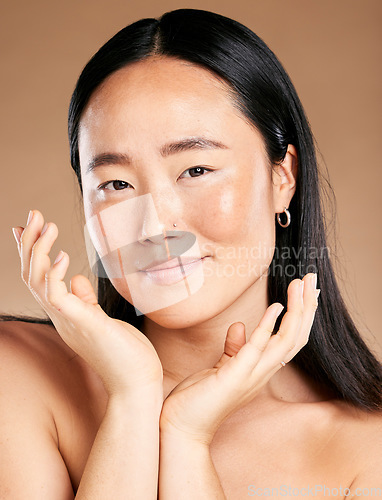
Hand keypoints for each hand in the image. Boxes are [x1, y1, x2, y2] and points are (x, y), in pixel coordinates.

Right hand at [12, 209, 162, 396]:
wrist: (138, 383)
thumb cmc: (126, 353)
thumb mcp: (102, 320)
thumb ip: (86, 300)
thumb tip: (76, 279)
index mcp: (67, 314)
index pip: (40, 279)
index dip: (31, 253)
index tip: (26, 228)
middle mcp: (61, 317)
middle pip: (31, 275)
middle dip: (30, 243)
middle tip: (33, 214)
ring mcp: (68, 321)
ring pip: (36, 281)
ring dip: (38, 250)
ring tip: (46, 224)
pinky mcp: (82, 324)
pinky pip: (56, 296)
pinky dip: (54, 273)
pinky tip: (63, 254)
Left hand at [159, 274, 318, 444]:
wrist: (182, 427)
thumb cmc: (201, 398)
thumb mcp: (222, 367)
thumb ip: (235, 348)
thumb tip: (239, 325)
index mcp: (261, 368)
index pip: (291, 339)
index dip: (302, 315)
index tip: (305, 290)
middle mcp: (263, 372)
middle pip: (297, 337)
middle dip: (307, 307)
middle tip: (311, 279)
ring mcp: (251, 376)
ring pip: (287, 341)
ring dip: (297, 312)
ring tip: (301, 285)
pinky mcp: (235, 377)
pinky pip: (257, 348)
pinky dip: (268, 326)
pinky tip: (276, 307)